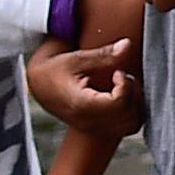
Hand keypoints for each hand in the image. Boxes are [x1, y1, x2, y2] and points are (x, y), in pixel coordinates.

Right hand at [28, 33, 142, 133]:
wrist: (38, 84)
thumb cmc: (54, 69)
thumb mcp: (76, 59)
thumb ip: (103, 55)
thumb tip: (126, 45)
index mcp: (82, 105)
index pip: (118, 103)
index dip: (125, 86)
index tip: (117, 72)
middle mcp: (89, 122)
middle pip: (129, 115)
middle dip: (133, 93)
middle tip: (122, 77)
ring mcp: (94, 128)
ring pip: (131, 125)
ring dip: (136, 105)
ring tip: (124, 87)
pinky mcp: (97, 130)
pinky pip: (126, 129)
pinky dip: (133, 114)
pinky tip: (124, 96)